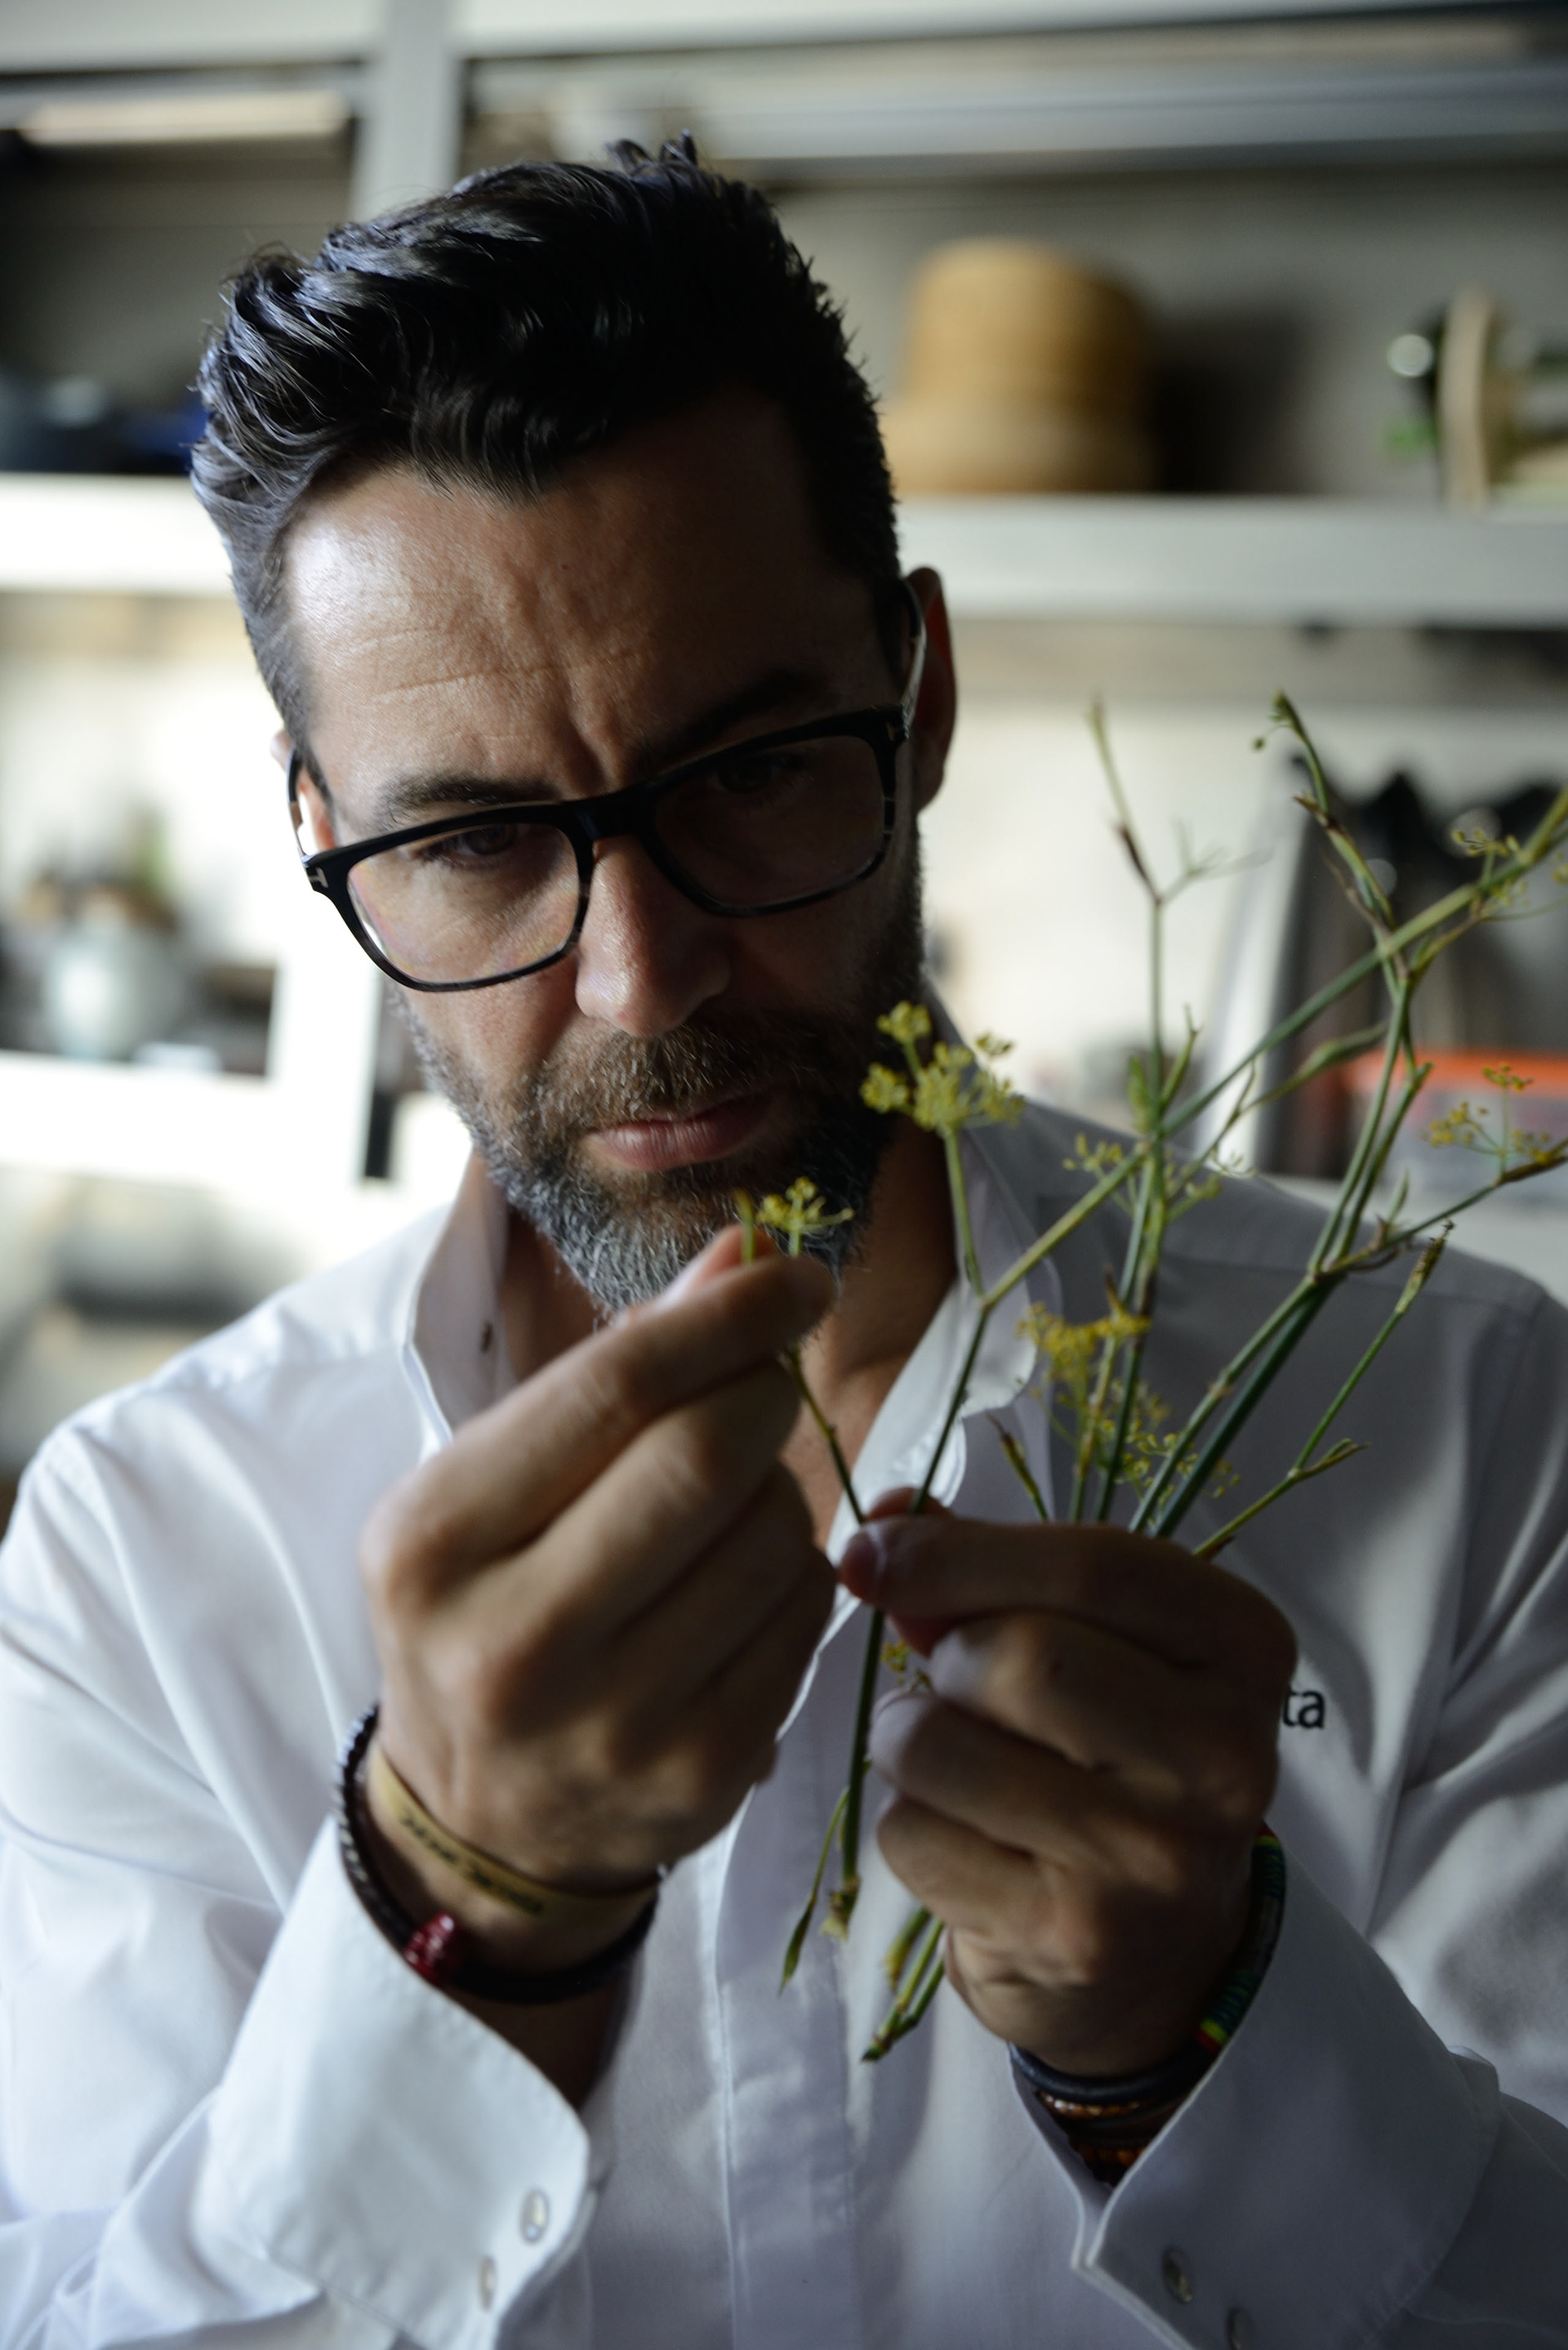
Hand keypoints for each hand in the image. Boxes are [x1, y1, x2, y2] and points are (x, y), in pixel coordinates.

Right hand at [358, 1227, 834, 1972]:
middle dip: (765, 1391)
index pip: (613, 1388)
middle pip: (704, 1457)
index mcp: (435, 1541)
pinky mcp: (701, 1774)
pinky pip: (803, 1616)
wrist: (477, 1820)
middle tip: (769, 1379)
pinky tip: (743, 1583)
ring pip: (772, 1534)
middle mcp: (511, 1642)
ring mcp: (612, 1723)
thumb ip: (615, 1367)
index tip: (796, 1277)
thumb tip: (743, 1258)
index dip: (727, 1317)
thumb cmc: (487, 1607)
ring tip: (731, 1500)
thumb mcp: (497, 1483)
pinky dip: (795, 1569)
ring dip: (781, 1485)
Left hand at [838, 1505, 1295, 2077]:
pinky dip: (909, 1824)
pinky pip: (916, 1835)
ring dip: (905, 1739)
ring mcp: (1153, 1858)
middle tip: (958, 1691)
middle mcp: (1224, 1755)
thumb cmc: (1107, 1754)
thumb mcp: (1086, 1639)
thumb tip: (877, 1532)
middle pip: (1019, 1658)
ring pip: (942, 1744)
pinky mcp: (1074, 1936)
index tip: (873, 1553)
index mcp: (1243, 1648)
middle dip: (949, 1662)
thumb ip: (987, 1569)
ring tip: (948, 1759)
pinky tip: (967, 1841)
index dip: (958, 1550)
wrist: (1156, 1955)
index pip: (1093, 1566)